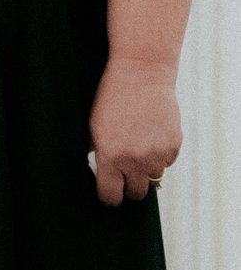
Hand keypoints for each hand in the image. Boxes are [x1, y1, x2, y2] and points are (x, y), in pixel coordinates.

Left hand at [88, 57, 181, 205]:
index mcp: (110, 156)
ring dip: (146, 169)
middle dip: (129, 186)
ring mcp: (157, 154)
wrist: (140, 73)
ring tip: (138, 146)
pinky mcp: (173, 145)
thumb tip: (104, 176)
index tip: (109, 192)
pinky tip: (151, 135)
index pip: (111, 196)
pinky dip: (160, 155)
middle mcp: (135, 160)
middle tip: (125, 173)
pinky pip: (166, 162)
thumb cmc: (112, 97)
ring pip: (153, 177)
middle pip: (136, 193)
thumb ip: (101, 154)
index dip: (109, 196)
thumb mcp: (95, 127)